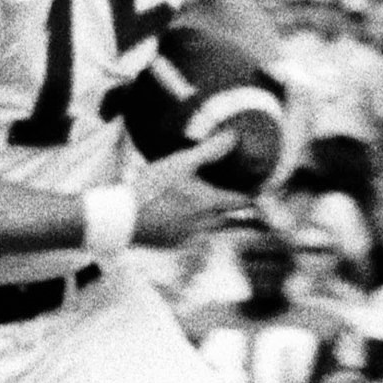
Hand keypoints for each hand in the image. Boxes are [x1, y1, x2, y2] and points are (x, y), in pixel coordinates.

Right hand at [131, 133, 249, 248]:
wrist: (121, 219)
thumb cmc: (151, 189)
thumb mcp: (180, 163)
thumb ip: (209, 151)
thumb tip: (234, 137)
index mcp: (210, 203)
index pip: (243, 201)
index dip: (254, 195)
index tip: (261, 190)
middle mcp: (205, 224)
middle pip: (235, 222)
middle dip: (246, 216)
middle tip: (254, 211)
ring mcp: (189, 237)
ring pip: (215, 232)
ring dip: (224, 225)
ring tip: (227, 220)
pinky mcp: (172, 244)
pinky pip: (194, 239)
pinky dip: (199, 232)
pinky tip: (190, 225)